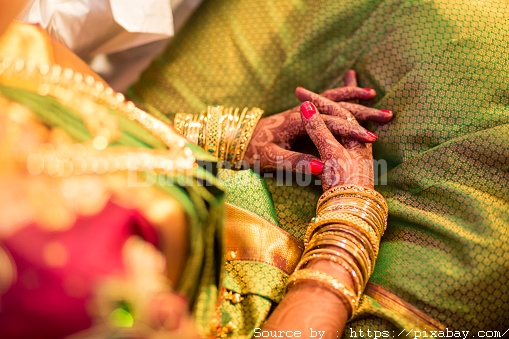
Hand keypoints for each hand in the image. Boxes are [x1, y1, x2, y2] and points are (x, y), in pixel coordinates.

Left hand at [244, 71, 390, 174]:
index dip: (352, 131)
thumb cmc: (253, 152)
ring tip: (374, 97)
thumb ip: (297, 164)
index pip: (331, 123)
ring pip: (332, 99)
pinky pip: (326, 102)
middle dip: (363, 111)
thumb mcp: (273, 160)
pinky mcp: (302, 115)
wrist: (237, 141)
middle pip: (337, 105)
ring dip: (353, 97)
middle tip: (387, 114)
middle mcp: (302, 112)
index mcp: (297, 121)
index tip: (372, 139)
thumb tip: (322, 168)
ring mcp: (302, 111)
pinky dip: (341, 98)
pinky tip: (351, 101)